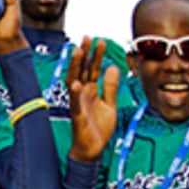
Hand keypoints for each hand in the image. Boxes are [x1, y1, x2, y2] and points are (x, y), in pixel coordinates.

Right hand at [67, 38, 120, 162]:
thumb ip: (110, 87)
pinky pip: (75, 104)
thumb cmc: (98, 128)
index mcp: (90, 90)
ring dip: (76, 67)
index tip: (99, 40)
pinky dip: (74, 94)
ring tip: (79, 52)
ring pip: (75, 82)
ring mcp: (78, 104)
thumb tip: (113, 67)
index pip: (92, 69)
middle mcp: (82, 94)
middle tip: (87, 38)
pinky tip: (75, 84)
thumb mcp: (110, 104)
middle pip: (82, 70)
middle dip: (84, 54)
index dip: (96, 55)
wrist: (93, 149)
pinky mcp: (77, 116)